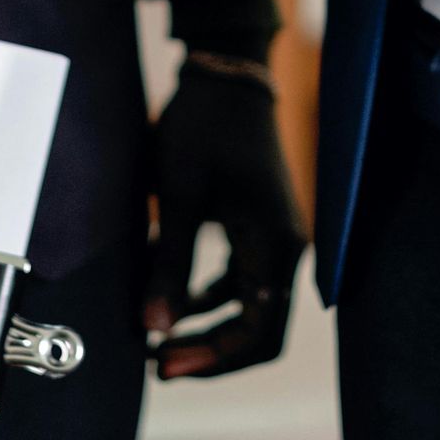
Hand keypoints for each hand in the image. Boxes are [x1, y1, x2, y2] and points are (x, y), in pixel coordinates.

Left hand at [146, 65, 306, 379]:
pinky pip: (236, 284)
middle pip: (258, 330)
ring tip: (154, 338)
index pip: (258, 331)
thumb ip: (170, 265)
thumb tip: (154, 329)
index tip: (163, 364)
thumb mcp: (180, 195)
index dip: (214, 358)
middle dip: (209, 352)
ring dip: (204, 328)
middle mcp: (285, 250)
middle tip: (157, 363)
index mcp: (276, 245)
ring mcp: (273, 242)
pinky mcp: (256, 232)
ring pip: (246, 310)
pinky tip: (163, 295)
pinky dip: (203, 297)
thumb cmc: (203, 127)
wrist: (224, 76)